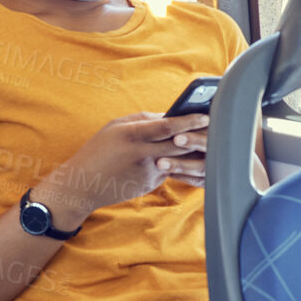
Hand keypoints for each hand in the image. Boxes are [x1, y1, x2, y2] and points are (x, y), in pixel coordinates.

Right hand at [39, 112, 210, 222]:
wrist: (83, 185)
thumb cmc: (97, 150)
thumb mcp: (115, 127)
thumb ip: (143, 120)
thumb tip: (168, 116)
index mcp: (132, 135)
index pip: (167, 126)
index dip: (188, 121)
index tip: (206, 116)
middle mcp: (142, 154)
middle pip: (179, 145)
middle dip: (199, 138)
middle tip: (218, 130)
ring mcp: (147, 172)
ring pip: (178, 161)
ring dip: (194, 154)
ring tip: (211, 146)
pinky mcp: (149, 185)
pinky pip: (169, 172)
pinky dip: (179, 166)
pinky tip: (191, 162)